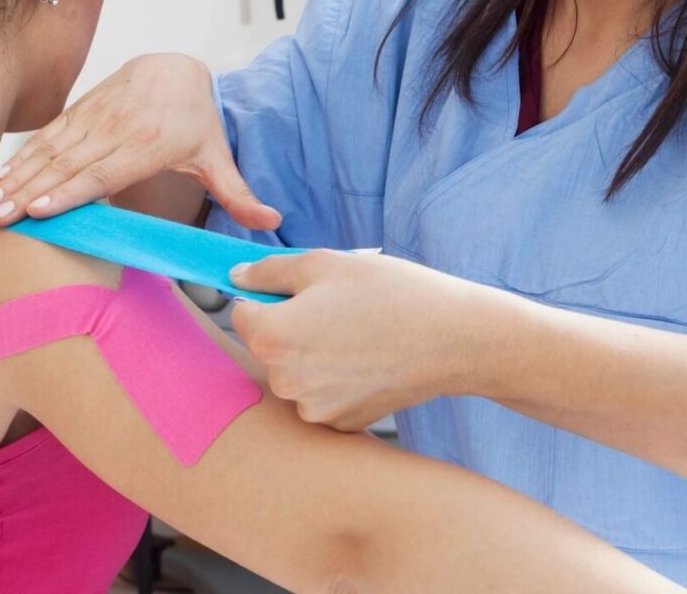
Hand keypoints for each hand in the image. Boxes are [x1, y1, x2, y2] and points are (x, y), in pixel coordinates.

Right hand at [0, 53, 281, 229]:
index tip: (38, 208)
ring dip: (18, 175)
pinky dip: (23, 156)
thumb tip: (274, 220)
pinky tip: (0, 176)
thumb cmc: (196, 119)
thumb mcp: (218, 154)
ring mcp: (95, 115)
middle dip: (29, 190)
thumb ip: (239, 192)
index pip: (103, 171)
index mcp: (148, 142)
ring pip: (52, 148)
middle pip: (68, 163)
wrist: (177, 66)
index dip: (69, 191)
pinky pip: (49, 134)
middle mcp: (117, 127)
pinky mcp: (81, 109)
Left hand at [228, 249, 487, 431]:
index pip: (240, 312)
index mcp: (273, 337)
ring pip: (294, 372)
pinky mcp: (340, 424)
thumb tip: (235, 276)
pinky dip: (335, 379)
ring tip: (356, 333)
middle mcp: (284, 381)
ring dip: (312, 354)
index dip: (265, 296)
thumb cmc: (389, 293)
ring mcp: (313, 409)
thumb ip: (269, 271)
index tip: (298, 291)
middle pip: (267, 347)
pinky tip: (367, 359)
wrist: (452, 339)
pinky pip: (321, 395)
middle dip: (288, 327)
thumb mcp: (324, 264)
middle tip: (336, 309)